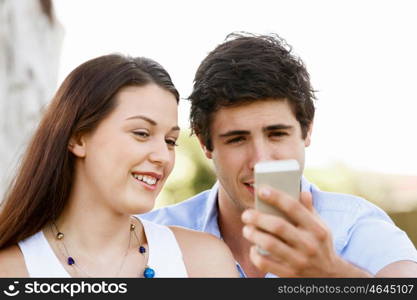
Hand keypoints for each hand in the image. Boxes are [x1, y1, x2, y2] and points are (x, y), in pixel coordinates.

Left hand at [241, 185, 369, 276]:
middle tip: (246, 214)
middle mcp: (308, 244)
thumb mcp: (321, 227)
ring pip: (269, 244)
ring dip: (253, 234)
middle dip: (258, 218)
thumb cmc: (320, 245)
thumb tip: (302, 191)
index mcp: (316, 229)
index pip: (294, 208)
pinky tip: (254, 248)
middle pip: (278, 226)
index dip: (276, 197)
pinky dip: (255, 255)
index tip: (261, 190)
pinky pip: (265, 263)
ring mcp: (299, 261)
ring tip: (247, 229)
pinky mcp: (289, 274)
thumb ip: (309, 209)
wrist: (329, 276)